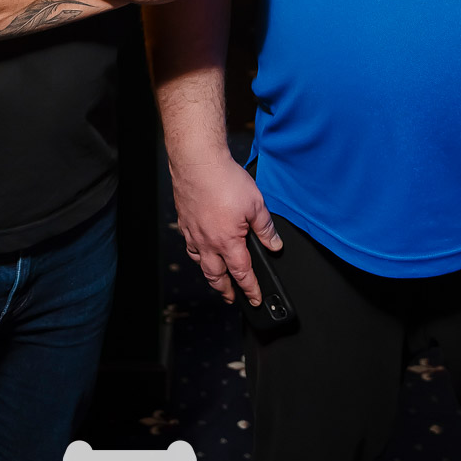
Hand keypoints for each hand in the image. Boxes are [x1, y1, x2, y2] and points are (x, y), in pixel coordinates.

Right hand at [169, 150, 281, 304]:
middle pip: (216, 276)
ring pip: (201, 264)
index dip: (250, 288)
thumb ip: (266, 228)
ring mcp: (193, 233)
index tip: (255, 298)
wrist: (198, 162)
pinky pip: (190, 247)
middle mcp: (208, 242)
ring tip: (217, 280)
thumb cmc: (224, 179)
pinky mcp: (185, 222)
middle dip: (226, 290)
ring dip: (210, 276)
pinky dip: (197, 256)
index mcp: (228, 241)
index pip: (242, 273)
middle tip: (232, 298)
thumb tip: (275, 245)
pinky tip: (200, 252)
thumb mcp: (255, 204)